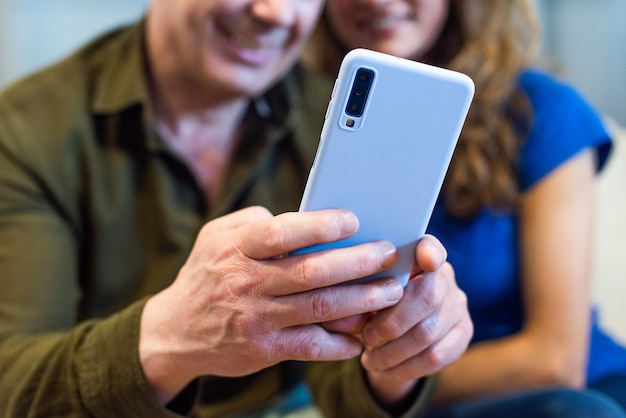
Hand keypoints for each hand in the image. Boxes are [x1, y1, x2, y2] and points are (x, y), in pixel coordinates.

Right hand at [138, 206, 404, 403]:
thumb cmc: (208, 273)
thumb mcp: (217, 236)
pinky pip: (311, 346)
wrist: (175, 330)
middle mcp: (247, 282)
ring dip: (361, 300)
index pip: (283, 233)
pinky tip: (361, 336)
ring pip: (319, 308)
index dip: (321, 226)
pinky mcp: (263, 349)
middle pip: (312, 272)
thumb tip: (303, 216)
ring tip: (391, 291)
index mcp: (237, 248)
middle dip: (358, 262)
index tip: (353, 221)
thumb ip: (254, 221)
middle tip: (388, 254)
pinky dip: (340, 343)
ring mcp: (256, 318)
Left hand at [325, 235, 472, 408]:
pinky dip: (406, 368)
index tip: (425, 260)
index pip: (431, 247)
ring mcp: (457, 305)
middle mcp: (444, 276)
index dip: (430, 252)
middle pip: (427, 296)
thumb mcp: (361, 295)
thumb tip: (339, 315)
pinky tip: (386, 370)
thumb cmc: (371, 304)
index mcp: (418, 255)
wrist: (393, 337)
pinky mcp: (463, 334)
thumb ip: (354, 297)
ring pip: (428, 332)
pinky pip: (436, 356)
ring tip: (370, 360)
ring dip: (393, 351)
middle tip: (367, 337)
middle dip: (392, 323)